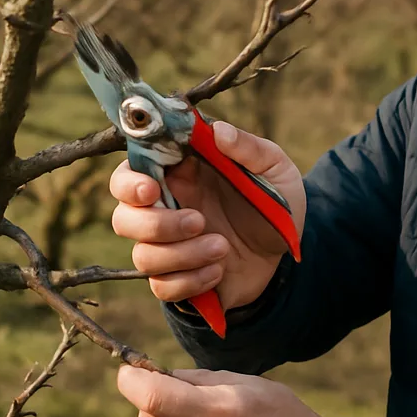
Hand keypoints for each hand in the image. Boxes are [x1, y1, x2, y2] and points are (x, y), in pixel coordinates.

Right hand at [110, 121, 305, 309]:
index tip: (150, 189)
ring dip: (182, 254)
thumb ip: (249, 149)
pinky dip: (191, 281)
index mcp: (182, 176)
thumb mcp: (276, 170)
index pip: (131, 173)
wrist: (292, 253)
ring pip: (143, 256)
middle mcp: (167, 210)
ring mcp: (171, 246)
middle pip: (123, 218)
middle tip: (199, 221)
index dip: (130, 182)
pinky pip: (163, 286)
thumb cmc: (276, 203)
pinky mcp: (180, 278)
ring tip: (222, 247)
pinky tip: (219, 271)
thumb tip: (218, 130)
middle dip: (154, 224)